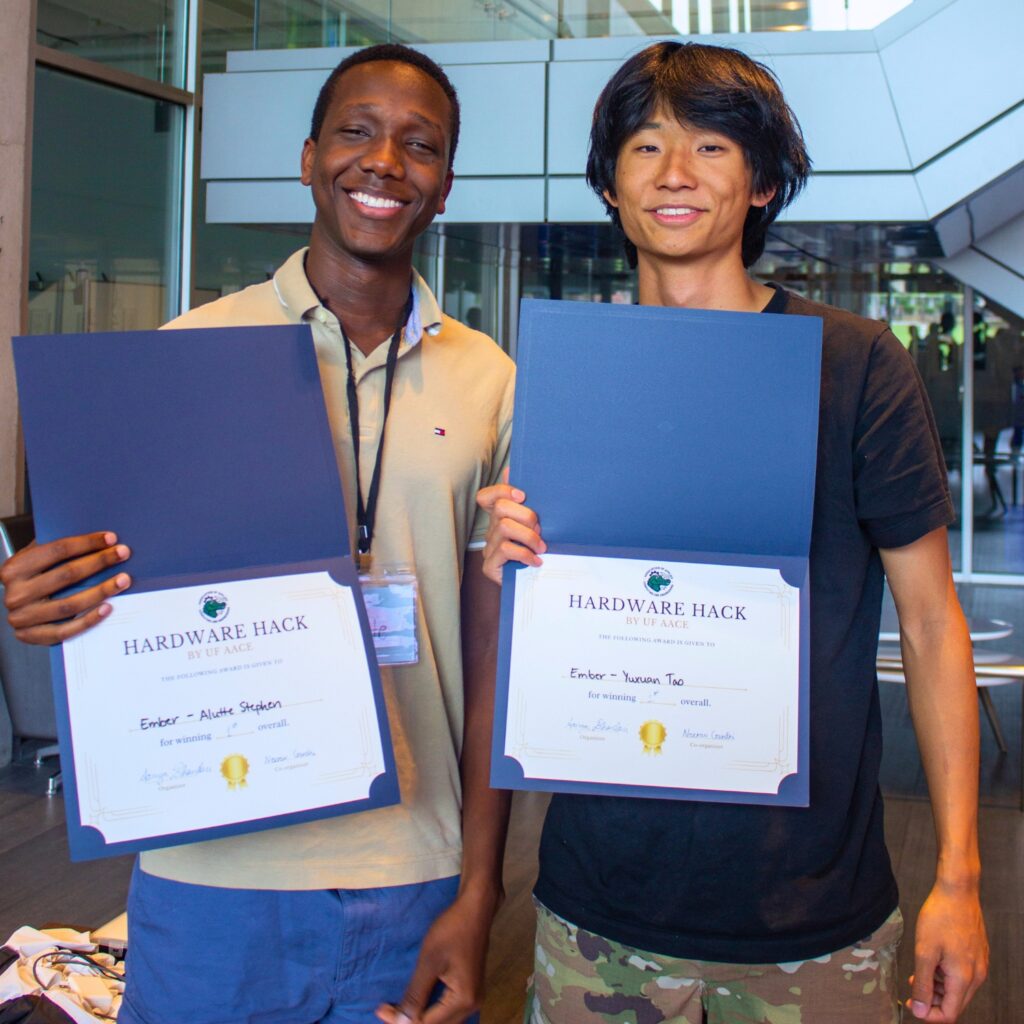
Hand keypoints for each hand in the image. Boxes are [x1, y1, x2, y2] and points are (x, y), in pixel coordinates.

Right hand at [1, 532, 131, 643]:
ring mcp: (22, 618)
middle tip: (123, 554)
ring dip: (101, 591)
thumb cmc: (29, 579)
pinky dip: (88, 620)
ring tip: (123, 580)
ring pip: (70, 604)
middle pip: (66, 575)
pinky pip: (65, 630)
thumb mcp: (34, 559)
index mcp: (15, 569)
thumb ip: (55, 549)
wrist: (11, 609)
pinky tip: (108, 608)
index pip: (56, 550)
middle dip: (99, 562)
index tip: (111, 538)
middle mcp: (16, 593)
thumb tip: (96, 538)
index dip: (87, 543)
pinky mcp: (31, 636)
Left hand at [375, 889, 498, 1023]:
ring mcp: (473, 997)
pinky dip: (431, 1009)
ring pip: (443, 1020)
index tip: (380, 1009)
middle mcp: (472, 1005)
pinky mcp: (470, 989)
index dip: (401, 1019)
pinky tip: (417, 1001)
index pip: (426, 1023)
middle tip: (387, 1008)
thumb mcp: (429, 962)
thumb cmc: (452, 930)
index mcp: (463, 1000)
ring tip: (398, 1007)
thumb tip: (400, 1022)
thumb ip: (415, 995)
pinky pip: (448, 1010)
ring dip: (420, 1016)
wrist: (475, 908)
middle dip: (410, 1020)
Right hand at [476, 471, 544, 584]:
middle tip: (540, 530)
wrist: (534, 588)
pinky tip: (536, 561)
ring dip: (528, 536)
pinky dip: (524, 554)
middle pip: (500, 508)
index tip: (523, 496)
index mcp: (499, 519)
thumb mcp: (538, 528)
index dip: (502, 490)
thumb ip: (530, 505)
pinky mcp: (489, 566)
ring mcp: (488, 549)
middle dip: (526, 516)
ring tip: (541, 547)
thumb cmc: (538, 553)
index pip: (486, 496)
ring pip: (504, 527)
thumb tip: (516, 472)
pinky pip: (504, 549)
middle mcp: (490, 531)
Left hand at [906, 880, 987, 1020]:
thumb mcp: (924, 951)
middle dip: (932, 1001)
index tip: (912, 1004)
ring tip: (917, 974)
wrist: (958, 891)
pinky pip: (962, 975)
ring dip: (938, 988)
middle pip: (955, 1004)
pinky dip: (945, 976)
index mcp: (964, 978)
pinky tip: (931, 963)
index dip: (929, 1015)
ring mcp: (979, 965)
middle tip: (912, 988)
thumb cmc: (940, 917)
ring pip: (958, 990)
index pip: (950, 1014)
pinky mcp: (978, 955)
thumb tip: (920, 1011)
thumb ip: (923, 983)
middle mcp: (977, 976)